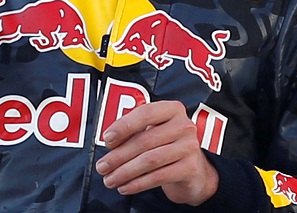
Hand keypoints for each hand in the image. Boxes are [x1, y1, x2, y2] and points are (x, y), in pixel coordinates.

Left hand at [96, 100, 218, 205]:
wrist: (194, 169)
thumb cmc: (167, 145)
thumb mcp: (153, 131)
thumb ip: (134, 130)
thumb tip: (109, 140)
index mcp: (172, 109)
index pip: (144, 113)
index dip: (123, 126)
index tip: (106, 138)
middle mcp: (183, 126)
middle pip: (144, 140)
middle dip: (118, 156)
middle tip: (102, 166)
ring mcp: (189, 147)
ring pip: (149, 160)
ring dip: (125, 172)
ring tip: (110, 179)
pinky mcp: (190, 168)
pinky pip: (158, 176)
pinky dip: (138, 183)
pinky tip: (125, 187)